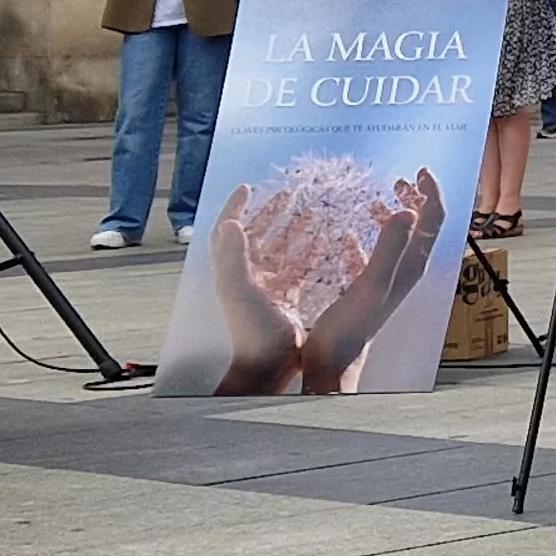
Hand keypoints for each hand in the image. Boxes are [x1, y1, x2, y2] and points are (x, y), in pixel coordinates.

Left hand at [205, 186, 302, 394]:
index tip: (248, 188)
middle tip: (288, 195)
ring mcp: (268, 288)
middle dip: (272, 214)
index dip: (236, 207)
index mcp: (234, 271)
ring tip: (313, 213)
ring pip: (282, 251)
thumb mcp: (240, 290)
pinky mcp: (286, 300)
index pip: (229, 231)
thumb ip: (233, 257)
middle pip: (258, 236)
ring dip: (295, 231)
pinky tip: (326, 246)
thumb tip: (229, 222)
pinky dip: (310, 254)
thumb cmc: (252, 332)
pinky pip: (298, 269)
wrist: (267, 367)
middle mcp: (249, 276)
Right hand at [302, 170, 446, 392]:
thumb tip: (408, 212)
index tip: (421, 172)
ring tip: (380, 198)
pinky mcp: (366, 287)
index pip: (433, 221)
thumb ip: (390, 247)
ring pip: (397, 239)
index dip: (431, 193)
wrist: (332, 361)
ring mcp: (386, 279)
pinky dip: (366, 238)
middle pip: (420, 227)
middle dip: (415, 200)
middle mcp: (404, 271)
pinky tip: (349, 234)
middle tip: (402, 180)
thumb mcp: (372, 282)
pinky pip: (371, 255)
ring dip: (392, 216)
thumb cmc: (351, 327)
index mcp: (410, 266)